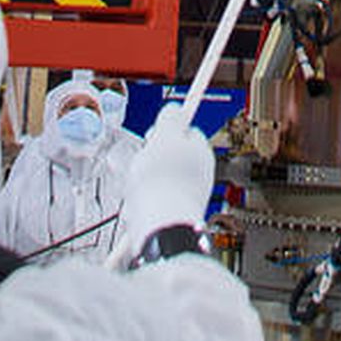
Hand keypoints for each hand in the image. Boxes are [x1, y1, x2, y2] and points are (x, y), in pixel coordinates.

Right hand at [111, 112, 216, 259]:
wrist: (162, 231)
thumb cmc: (163, 184)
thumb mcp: (165, 135)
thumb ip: (170, 117)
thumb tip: (176, 109)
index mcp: (201, 152)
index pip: (185, 131)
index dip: (165, 131)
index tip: (153, 136)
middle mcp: (199, 175)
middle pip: (169, 156)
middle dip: (150, 160)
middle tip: (142, 165)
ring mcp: (187, 197)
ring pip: (157, 181)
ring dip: (142, 184)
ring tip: (138, 192)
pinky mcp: (174, 217)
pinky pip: (153, 203)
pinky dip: (142, 205)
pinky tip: (138, 210)